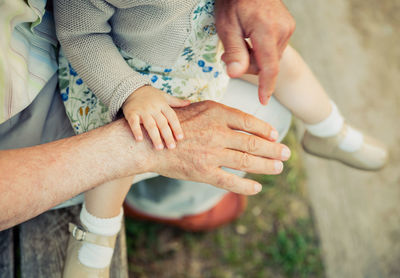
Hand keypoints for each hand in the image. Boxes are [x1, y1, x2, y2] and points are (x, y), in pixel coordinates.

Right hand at [122, 86, 189, 149]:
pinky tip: (139, 140)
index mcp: (163, 104)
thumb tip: (189, 102)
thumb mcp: (164, 96)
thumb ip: (176, 101)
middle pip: (162, 123)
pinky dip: (136, 130)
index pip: (172, 117)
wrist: (131, 88)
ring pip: (150, 125)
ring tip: (159, 148)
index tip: (180, 138)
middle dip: (167, 136)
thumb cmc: (150, 95)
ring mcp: (142, 110)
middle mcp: (153, 108)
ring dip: (155, 136)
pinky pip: (134, 122)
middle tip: (171, 147)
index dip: (176, 127)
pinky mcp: (131, 112)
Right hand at [140, 101, 290, 194]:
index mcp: (215, 112)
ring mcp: (211, 153)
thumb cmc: (172, 124)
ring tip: (278, 167)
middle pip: (252, 142)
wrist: (148, 144)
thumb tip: (239, 117)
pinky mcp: (203, 172)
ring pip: (246, 160)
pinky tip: (257, 187)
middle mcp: (216, 132)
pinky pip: (231, 181)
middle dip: (273, 149)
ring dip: (266, 165)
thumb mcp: (196, 107)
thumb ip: (218, 112)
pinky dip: (246, 186)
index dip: (265, 129)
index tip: (275, 135)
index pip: (248, 121)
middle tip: (286, 153)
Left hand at [215, 0, 295, 104]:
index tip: (263, 101)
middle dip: (248, 65)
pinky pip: (274, 49)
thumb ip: (233, 51)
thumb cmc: (233, 1)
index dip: (265, 87)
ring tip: (239, 41)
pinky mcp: (288, 26)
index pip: (269, 67)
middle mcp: (283, 30)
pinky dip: (261, 50)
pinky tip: (250, 38)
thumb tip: (235, 74)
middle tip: (229, 54)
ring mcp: (287, 27)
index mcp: (267, 30)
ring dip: (254, 58)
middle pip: (267, 65)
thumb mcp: (226, 26)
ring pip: (270, 58)